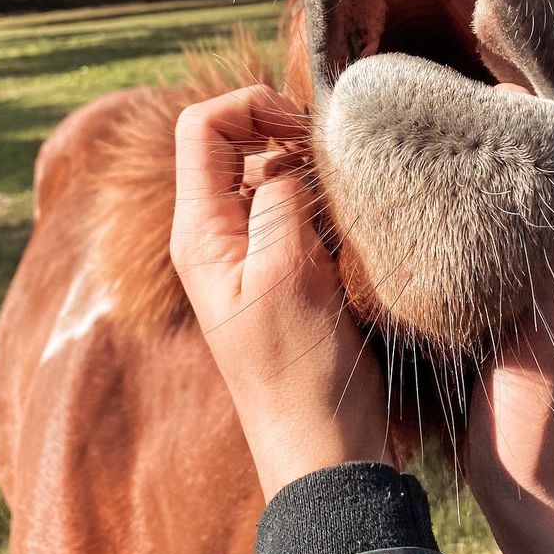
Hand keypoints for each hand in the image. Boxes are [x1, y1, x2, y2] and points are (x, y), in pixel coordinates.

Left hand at [170, 83, 389, 500]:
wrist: (325, 447)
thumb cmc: (299, 369)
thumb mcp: (288, 272)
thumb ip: (283, 197)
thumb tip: (290, 151)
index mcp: (200, 231)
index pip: (202, 126)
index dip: (249, 106)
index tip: (301, 129)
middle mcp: (218, 233)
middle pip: (237, 141)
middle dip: (285, 132)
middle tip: (334, 158)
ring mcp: (252, 251)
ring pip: (273, 171)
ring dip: (310, 168)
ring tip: (348, 192)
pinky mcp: (288, 268)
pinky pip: (298, 207)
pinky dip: (325, 198)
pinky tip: (354, 219)